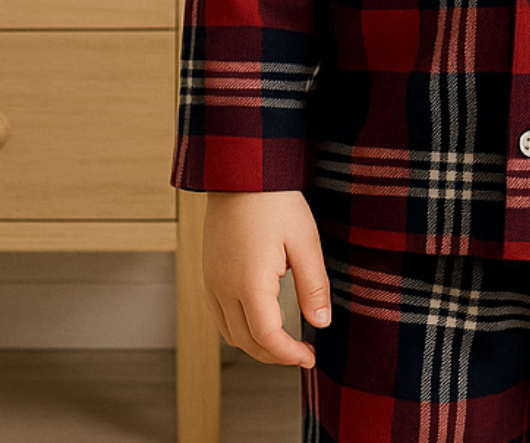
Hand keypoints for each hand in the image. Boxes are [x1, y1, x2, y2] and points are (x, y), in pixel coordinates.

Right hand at [201, 189, 330, 368]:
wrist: (241, 171)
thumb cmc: (273, 200)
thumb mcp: (304, 241)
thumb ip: (313, 285)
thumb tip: (321, 322)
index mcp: (249, 282)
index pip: (266, 337)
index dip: (289, 355)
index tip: (309, 358)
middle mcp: (223, 287)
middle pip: (246, 342)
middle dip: (274, 354)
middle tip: (301, 353)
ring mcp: (211, 281)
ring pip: (229, 333)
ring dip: (255, 345)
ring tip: (284, 341)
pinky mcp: (208, 273)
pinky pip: (220, 315)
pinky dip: (239, 328)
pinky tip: (260, 320)